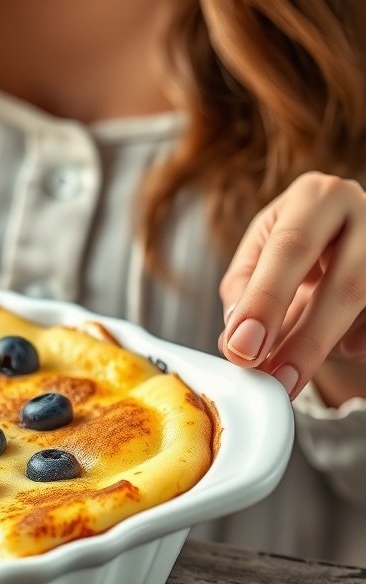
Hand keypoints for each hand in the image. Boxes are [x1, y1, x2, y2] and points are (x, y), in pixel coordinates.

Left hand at [218, 171, 365, 403]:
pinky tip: (343, 349)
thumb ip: (243, 293)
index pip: (290, 248)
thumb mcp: (258, 254)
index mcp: (315, 198)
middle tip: (274, 379)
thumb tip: (236, 341)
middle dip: (306, 339)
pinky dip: (360, 340)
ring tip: (289, 378)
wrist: (341, 232)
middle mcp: (363, 212)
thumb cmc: (293, 244)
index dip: (266, 301)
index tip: (243, 349)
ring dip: (326, 347)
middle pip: (345, 283)